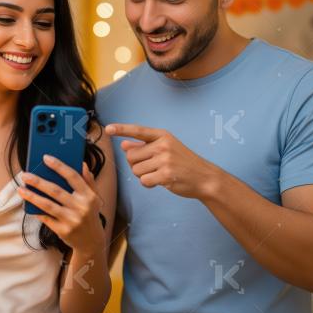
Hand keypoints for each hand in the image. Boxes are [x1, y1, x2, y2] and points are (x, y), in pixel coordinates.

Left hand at [19, 156, 105, 256]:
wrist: (91, 241)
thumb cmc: (90, 215)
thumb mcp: (95, 198)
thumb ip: (89, 181)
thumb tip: (82, 164)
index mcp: (89, 196)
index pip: (72, 177)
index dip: (59, 166)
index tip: (46, 158)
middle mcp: (81, 207)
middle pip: (56, 191)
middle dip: (38, 181)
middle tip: (25, 174)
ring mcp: (71, 220)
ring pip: (47, 205)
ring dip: (32, 196)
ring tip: (20, 189)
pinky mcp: (63, 230)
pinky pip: (46, 218)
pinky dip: (36, 211)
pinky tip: (27, 204)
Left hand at [105, 123, 219, 199]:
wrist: (204, 178)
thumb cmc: (183, 162)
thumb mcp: (166, 148)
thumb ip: (145, 146)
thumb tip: (124, 145)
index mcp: (162, 136)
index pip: (138, 130)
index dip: (121, 129)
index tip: (108, 129)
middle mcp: (163, 145)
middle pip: (131, 156)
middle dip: (136, 164)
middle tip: (152, 167)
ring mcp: (165, 160)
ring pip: (136, 170)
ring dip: (143, 175)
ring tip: (158, 174)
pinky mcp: (165, 175)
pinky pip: (143, 181)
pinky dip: (148, 184)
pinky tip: (160, 182)